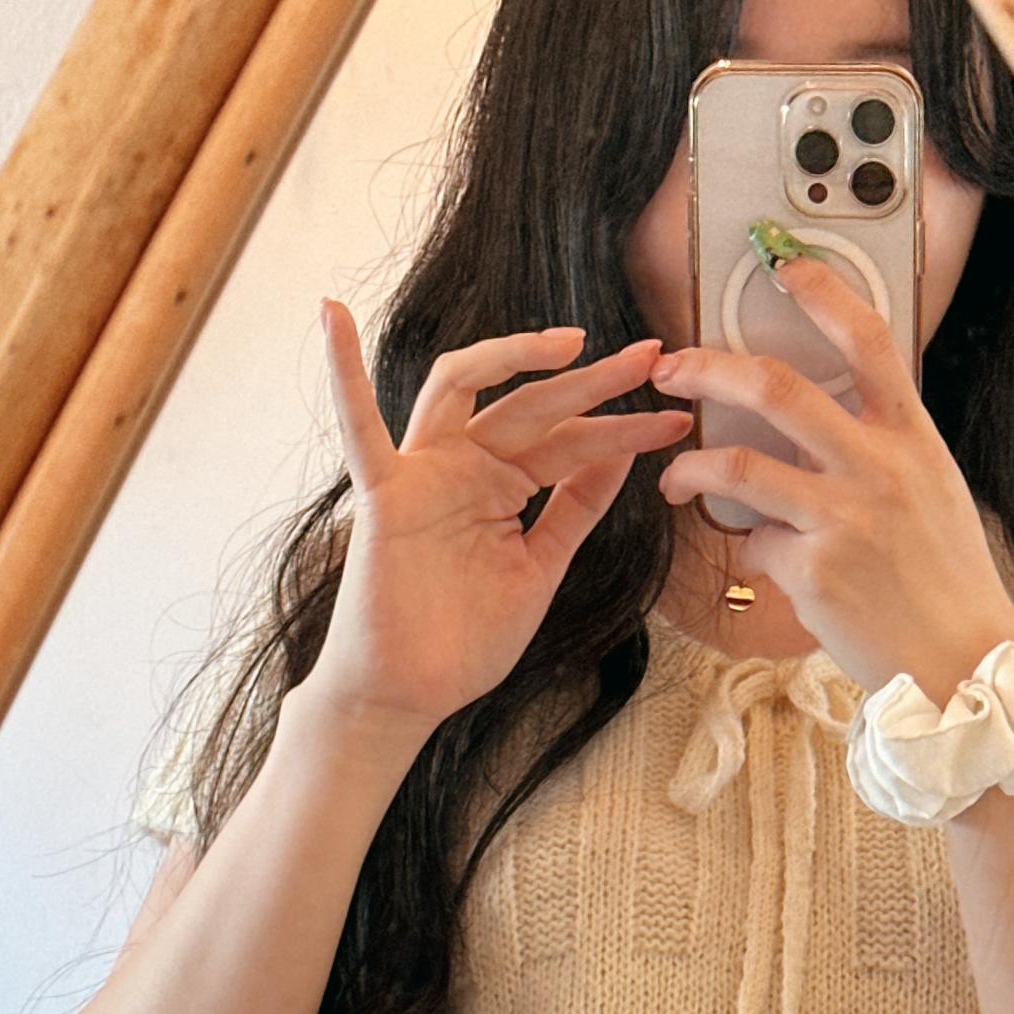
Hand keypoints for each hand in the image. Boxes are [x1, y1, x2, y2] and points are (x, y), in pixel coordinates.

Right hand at [310, 301, 692, 734]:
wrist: (411, 695)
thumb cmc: (466, 639)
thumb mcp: (541, 566)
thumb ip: (575, 508)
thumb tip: (622, 454)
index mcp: (504, 483)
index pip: (571, 442)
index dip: (626, 429)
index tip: (679, 420)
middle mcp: (464, 465)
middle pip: (532, 404)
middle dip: (594, 382)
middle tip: (651, 356)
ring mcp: (423, 473)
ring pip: (463, 388)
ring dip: (512, 355)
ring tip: (571, 341)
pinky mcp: (384, 496)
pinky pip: (359, 429)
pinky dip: (343, 374)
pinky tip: (333, 318)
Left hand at [649, 255, 1013, 701]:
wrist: (965, 665)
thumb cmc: (945, 583)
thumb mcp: (933, 494)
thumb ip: (882, 451)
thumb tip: (820, 428)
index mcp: (912, 438)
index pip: (869, 339)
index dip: (822, 291)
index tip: (783, 265)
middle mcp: (879, 467)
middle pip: (776, 386)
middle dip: (706, 366)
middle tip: (670, 369)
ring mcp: (844, 518)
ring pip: (738, 464)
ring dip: (690, 466)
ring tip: (674, 478)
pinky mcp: (815, 571)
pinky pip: (757, 544)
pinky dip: (754, 551)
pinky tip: (770, 566)